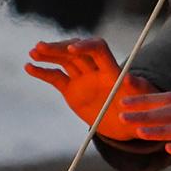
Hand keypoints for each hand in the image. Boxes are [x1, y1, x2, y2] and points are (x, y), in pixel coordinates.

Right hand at [24, 38, 158, 140]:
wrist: (127, 124)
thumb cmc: (140, 111)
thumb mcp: (141, 101)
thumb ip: (137, 89)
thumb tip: (132, 79)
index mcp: (112, 70)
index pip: (98, 49)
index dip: (85, 46)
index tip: (71, 49)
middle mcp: (96, 70)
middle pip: (76, 52)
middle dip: (59, 48)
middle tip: (40, 47)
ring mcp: (83, 79)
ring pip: (64, 61)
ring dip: (49, 54)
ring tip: (33, 52)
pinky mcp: (72, 90)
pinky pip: (55, 78)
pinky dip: (43, 72)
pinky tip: (29, 67)